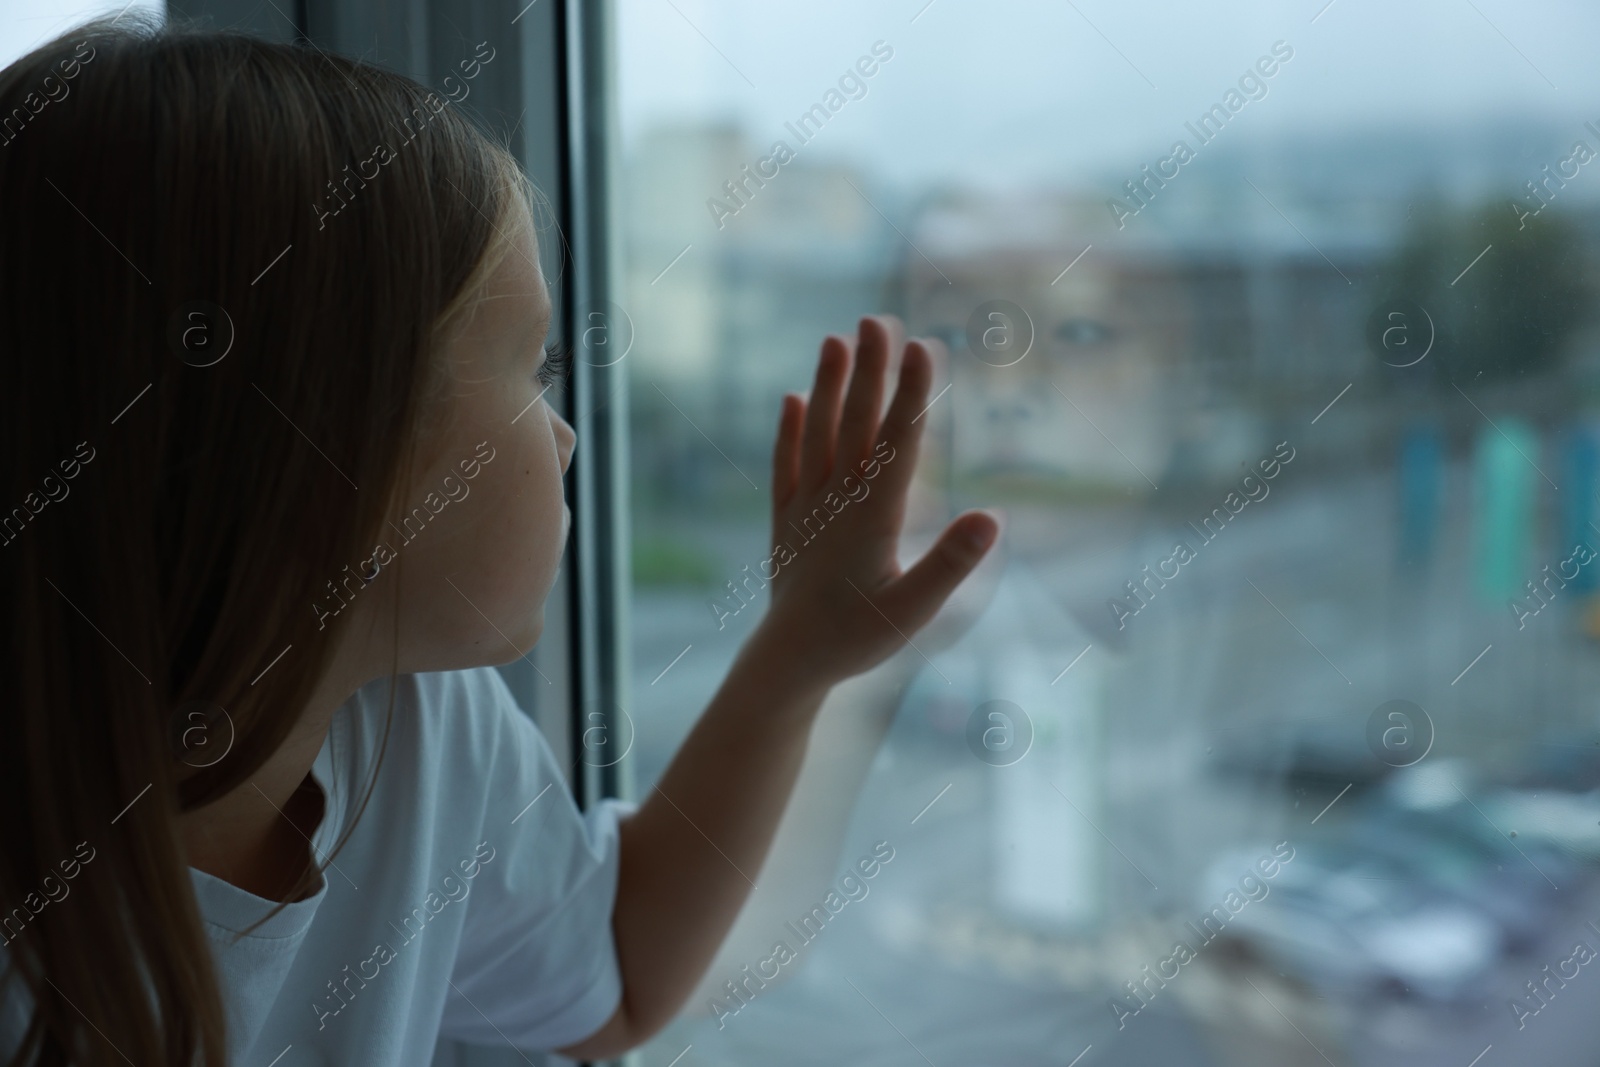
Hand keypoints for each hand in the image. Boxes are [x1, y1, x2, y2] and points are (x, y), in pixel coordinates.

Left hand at [751, 315, 999, 689]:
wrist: (790, 663)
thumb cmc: (858, 639)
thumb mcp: (914, 610)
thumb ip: (950, 564)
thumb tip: (991, 517)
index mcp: (873, 515)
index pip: (898, 441)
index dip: (912, 392)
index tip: (923, 345)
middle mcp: (837, 500)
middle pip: (856, 423)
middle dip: (870, 370)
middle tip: (877, 318)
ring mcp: (807, 506)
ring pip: (818, 434)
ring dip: (829, 385)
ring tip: (836, 340)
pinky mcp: (786, 521)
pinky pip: (786, 465)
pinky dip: (790, 431)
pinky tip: (795, 398)